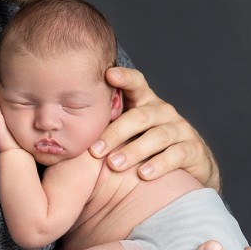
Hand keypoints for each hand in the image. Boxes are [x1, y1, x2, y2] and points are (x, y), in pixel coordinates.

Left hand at [89, 67, 220, 189]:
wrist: (188, 168)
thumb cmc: (144, 148)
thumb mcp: (126, 133)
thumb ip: (104, 126)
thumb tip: (59, 128)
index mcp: (145, 102)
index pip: (136, 83)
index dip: (124, 77)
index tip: (108, 75)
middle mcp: (163, 112)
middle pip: (140, 116)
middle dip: (115, 133)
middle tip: (95, 150)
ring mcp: (180, 129)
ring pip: (157, 136)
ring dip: (133, 151)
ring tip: (114, 165)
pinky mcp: (191, 149)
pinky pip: (175, 155)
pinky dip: (158, 164)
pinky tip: (143, 174)